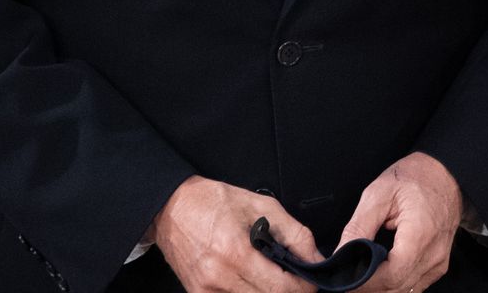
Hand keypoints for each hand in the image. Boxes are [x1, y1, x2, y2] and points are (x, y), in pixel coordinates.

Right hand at [151, 175, 320, 292]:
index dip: (304, 287)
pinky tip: (251, 280)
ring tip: (269, 275)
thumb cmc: (212, 203)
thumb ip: (295, 234)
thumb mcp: (261, 206)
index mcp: (236, 253)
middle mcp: (219, 277)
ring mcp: (207, 291)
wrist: (171, 208)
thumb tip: (316, 259)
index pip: (282, 289)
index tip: (309, 281)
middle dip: (288, 291)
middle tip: (292, 277)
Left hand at [338, 152, 463, 292]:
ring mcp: (438, 263)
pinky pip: (413, 286)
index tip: (344, 278)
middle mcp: (434, 255)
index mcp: (420, 235)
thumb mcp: (378, 193)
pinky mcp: (438, 266)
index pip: (392, 275)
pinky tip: (378, 275)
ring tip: (358, 275)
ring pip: (405, 291)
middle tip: (345, 278)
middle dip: (368, 288)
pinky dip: (394, 285)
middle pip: (397, 288)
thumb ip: (358, 227)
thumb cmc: (414, 178)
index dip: (365, 282)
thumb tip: (340, 255)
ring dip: (380, 288)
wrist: (444, 174)